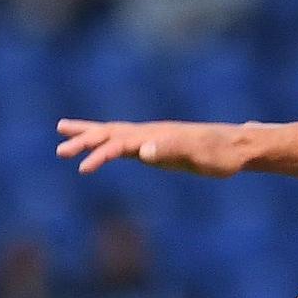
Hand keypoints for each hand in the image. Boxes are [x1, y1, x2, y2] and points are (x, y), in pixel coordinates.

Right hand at [55, 119, 249, 176]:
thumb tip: (143, 151)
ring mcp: (152, 136)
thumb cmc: (221, 154)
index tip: (83, 168)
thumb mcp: (199, 156)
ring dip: (88, 133)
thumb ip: (171, 151)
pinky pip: (123, 140)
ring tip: (61, 129)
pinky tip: (97, 145)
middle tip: (60, 150)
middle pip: (110, 133)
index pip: (121, 143)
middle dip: (84, 140)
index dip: (101, 155)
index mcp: (157, 135)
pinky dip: (105, 140)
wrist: (238, 146)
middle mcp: (151, 132)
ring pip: (113, 132)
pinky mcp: (155, 144)